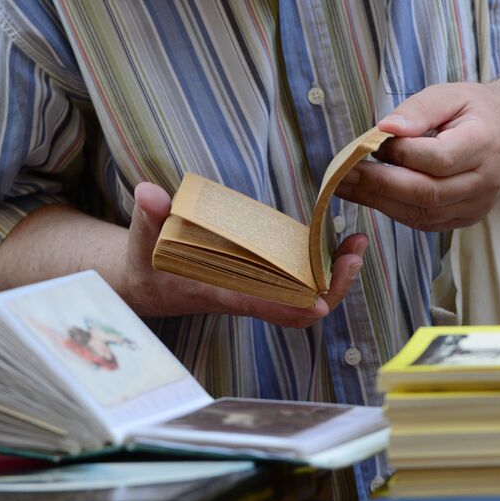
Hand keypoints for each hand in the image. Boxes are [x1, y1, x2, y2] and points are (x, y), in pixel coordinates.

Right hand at [124, 182, 367, 327]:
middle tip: (353, 257)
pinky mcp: (262, 277)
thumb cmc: (147, 264)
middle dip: (330, 289)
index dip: (289, 307)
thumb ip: (148, 217)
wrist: (149, 282)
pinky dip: (322, 267)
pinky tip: (339, 243)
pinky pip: (299, 282)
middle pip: (296, 308)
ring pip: (304, 297)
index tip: (320, 303)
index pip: (258, 305)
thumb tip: (149, 192)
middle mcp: (244, 295)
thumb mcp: (142, 241)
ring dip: (334, 277)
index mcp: (218, 292)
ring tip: (357, 245)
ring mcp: (257, 289)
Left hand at [335, 82, 499, 231]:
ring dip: (379, 201)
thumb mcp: (448, 95)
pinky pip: (423, 222)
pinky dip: (393, 210)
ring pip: (422, 214)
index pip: (438, 159)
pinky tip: (369, 195)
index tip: (372, 143)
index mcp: (485, 144)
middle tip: (344, 173)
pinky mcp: (464, 219)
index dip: (400, 154)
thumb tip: (386, 129)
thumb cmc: (471, 111)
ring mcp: (476, 205)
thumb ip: (417, 110)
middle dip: (379, 184)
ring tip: (347, 186)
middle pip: (427, 193)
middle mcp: (485, 181)